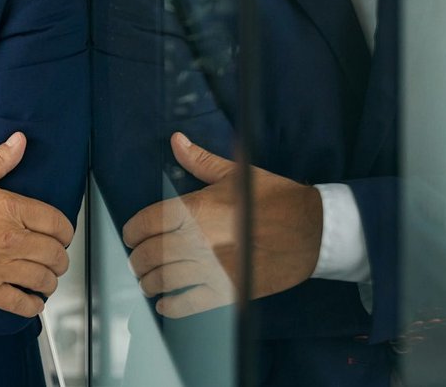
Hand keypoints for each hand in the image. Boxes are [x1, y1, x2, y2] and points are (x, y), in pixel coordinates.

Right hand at [0, 132, 74, 316]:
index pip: (58, 224)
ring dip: (49, 281)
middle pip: (55, 255)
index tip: (61, 236)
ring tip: (44, 279)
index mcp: (9, 207)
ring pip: (43, 280)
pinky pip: (20, 304)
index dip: (65, 232)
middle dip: (59, 258)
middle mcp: (10, 238)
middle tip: (54, 258)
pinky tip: (31, 300)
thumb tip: (19, 141)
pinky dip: (32, 305)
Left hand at [121, 132, 322, 316]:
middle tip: (138, 262)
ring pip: (165, 280)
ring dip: (150, 283)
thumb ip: (199, 161)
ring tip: (149, 282)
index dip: (132, 232)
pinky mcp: (230, 290)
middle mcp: (198, 239)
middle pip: (150, 254)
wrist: (315, 230)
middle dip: (138, 260)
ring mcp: (213, 267)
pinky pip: (190, 303)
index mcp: (195, 209)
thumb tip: (176, 140)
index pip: (146, 223)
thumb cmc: (275, 199)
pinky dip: (172, 306)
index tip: (131, 236)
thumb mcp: (235, 174)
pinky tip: (166, 303)